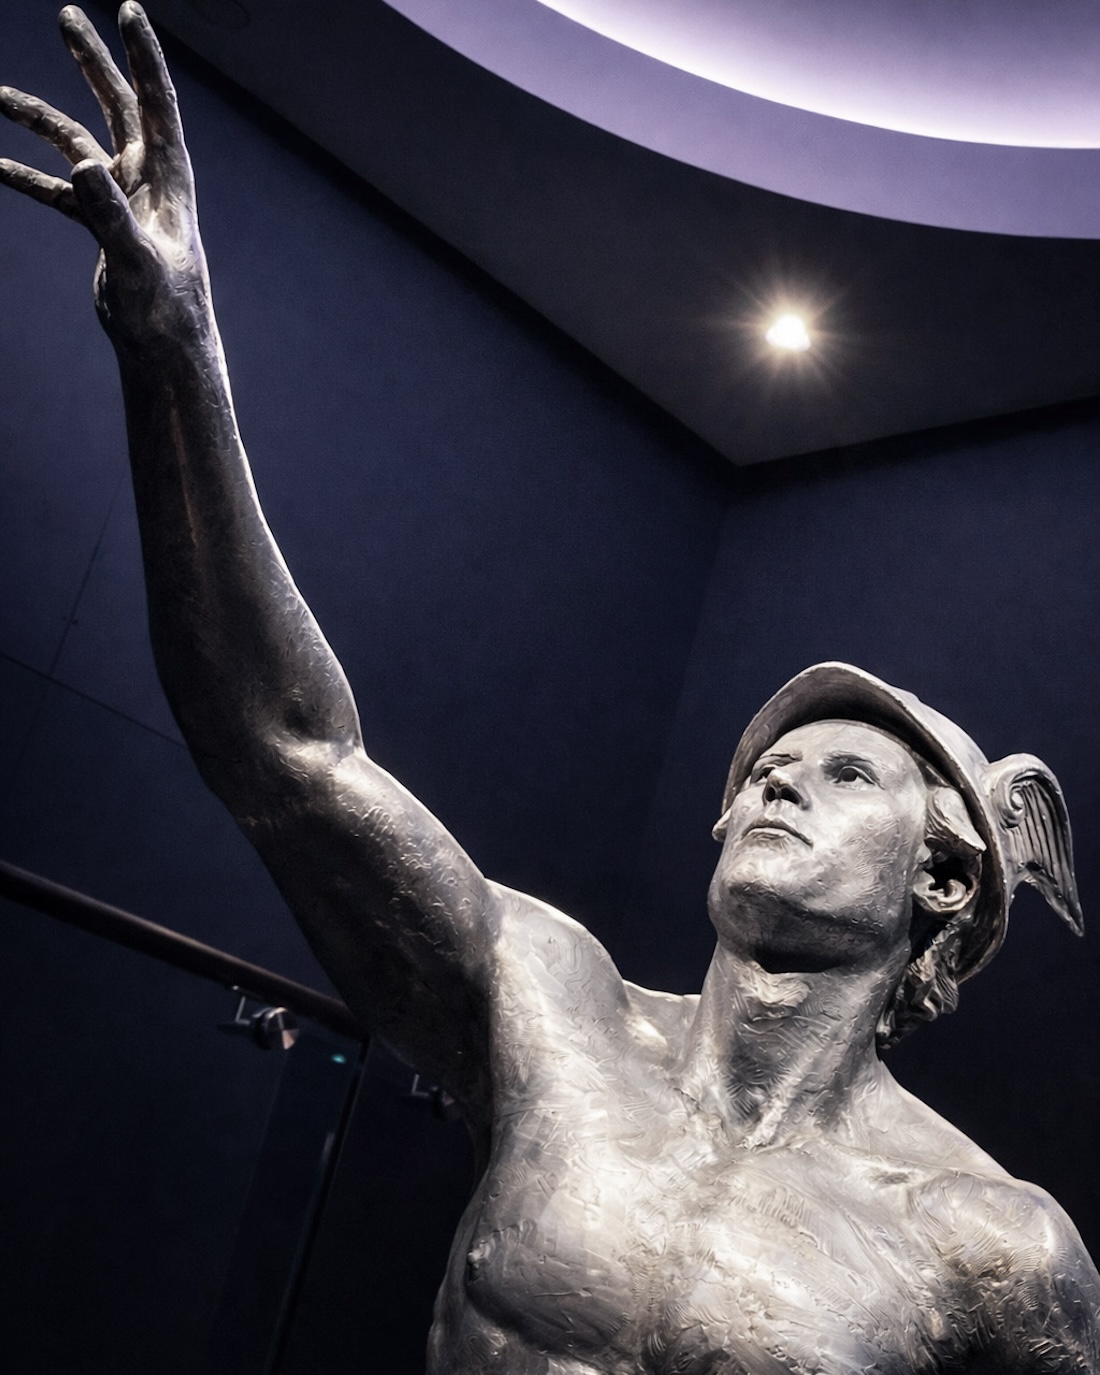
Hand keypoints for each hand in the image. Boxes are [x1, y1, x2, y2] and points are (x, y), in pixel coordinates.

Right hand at [0, 4, 209, 349]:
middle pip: (119, 107)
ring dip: (40, 119)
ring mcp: (123, 202)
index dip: (143, 56)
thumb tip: (84, 166)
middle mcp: (148, 182)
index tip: (129, 9)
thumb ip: (111, 216)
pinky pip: (58, 193)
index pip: (158, 105)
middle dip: (94, 61)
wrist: (164, 352)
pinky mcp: (102, 227)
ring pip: (77, 144)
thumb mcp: (138, 263)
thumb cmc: (165, 314)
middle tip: (68, 14)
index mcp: (169, 181)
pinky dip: (27, 177)